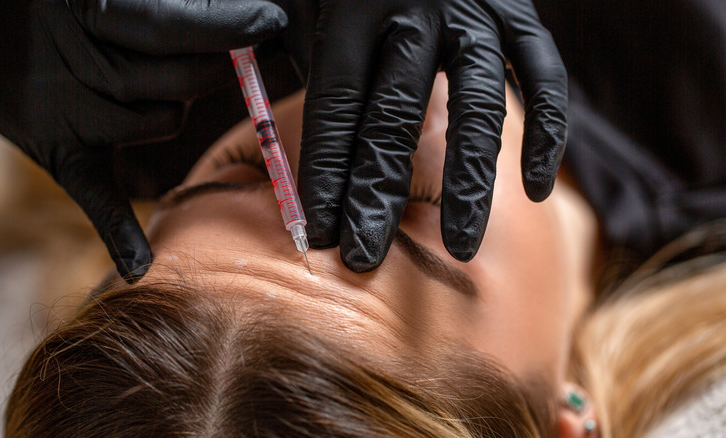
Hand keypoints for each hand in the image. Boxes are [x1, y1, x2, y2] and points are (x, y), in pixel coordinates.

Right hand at [0, 0, 287, 280]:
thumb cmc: (61, 14)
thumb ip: (166, 10)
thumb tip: (245, 22)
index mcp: (87, 11)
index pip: (172, 26)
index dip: (229, 27)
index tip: (269, 23)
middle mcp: (75, 63)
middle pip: (177, 81)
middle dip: (218, 70)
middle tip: (241, 56)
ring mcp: (66, 114)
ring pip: (161, 122)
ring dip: (175, 109)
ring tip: (152, 89)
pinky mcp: (61, 155)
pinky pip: (97, 196)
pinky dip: (118, 232)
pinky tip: (139, 266)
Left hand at [297, 0, 567, 270]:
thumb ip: (285, 43)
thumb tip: (268, 121)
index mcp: (350, 8)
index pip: (334, 107)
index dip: (323, 175)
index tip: (318, 233)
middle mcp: (415, 9)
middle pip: (393, 117)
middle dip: (376, 193)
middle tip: (365, 257)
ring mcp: (475, 12)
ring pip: (478, 106)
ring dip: (469, 182)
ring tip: (463, 247)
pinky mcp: (520, 12)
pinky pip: (544, 76)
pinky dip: (544, 131)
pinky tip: (533, 188)